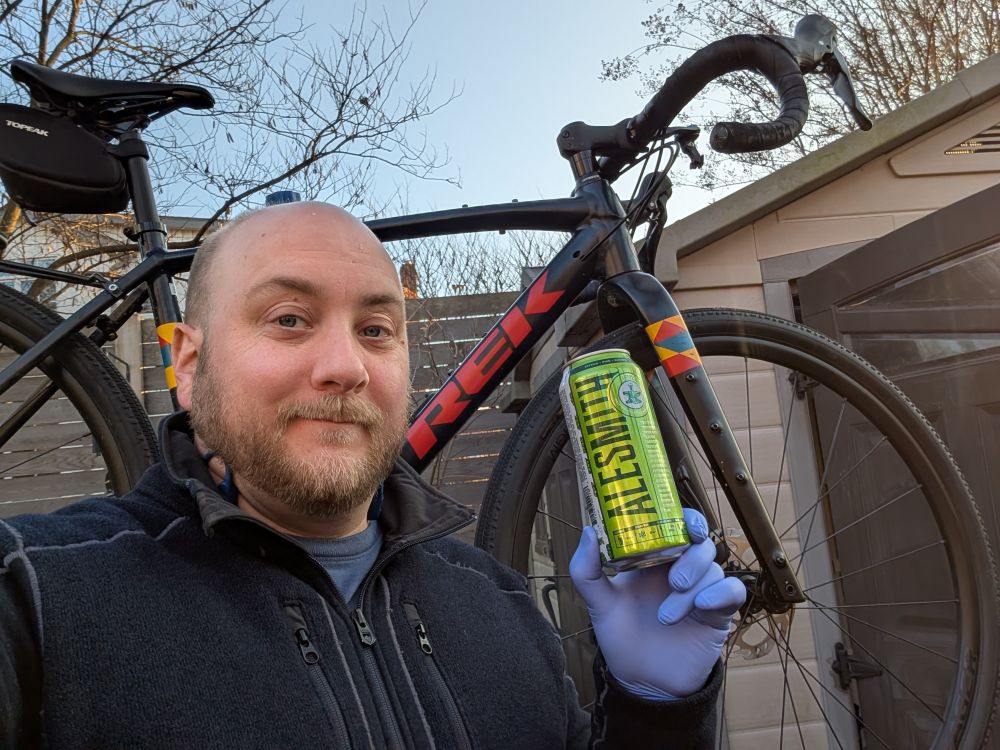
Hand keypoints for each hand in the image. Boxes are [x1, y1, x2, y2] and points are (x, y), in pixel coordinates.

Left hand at [569, 508, 745, 699]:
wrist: (642, 681)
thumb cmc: (622, 637)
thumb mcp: (599, 603)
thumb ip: (587, 570)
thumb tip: (589, 531)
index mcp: (655, 560)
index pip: (677, 527)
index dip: (686, 518)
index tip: (684, 523)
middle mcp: (681, 570)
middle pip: (701, 544)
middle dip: (691, 557)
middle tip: (674, 581)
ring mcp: (701, 590)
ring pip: (713, 569)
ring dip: (694, 588)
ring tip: (667, 616)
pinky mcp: (718, 613)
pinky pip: (732, 591)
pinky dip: (721, 594)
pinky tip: (703, 607)